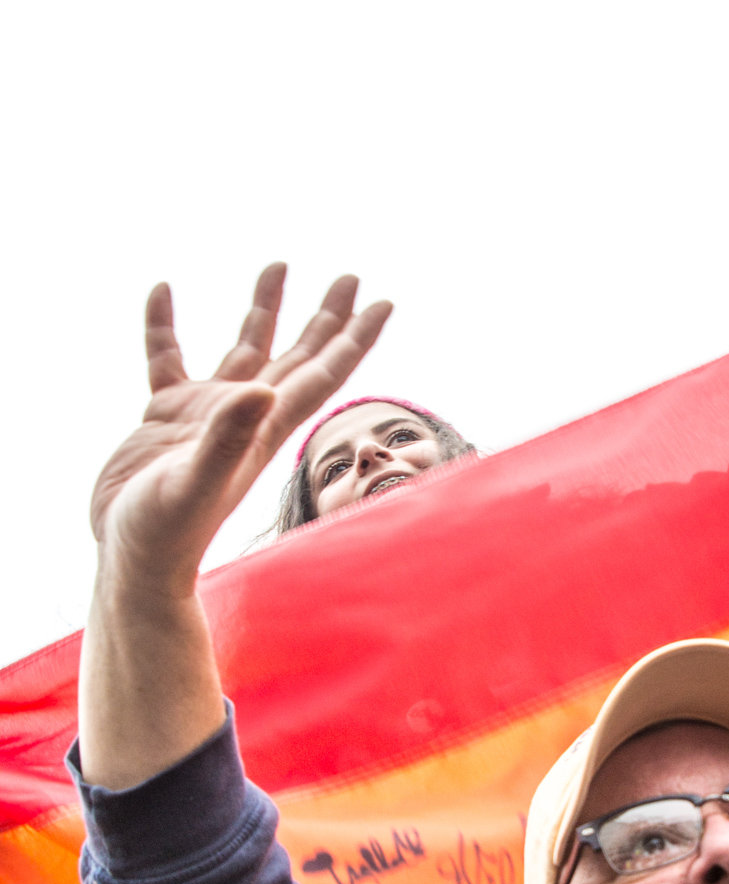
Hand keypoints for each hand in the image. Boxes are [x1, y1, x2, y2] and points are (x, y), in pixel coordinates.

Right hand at [91, 264, 391, 597]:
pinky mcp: (165, 418)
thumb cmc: (166, 533)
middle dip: (326, 317)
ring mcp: (206, 416)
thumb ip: (227, 439)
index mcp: (264, 429)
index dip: (353, 338)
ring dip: (264, 310)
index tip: (382, 300)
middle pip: (299, 356)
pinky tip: (164, 290)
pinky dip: (166, 325)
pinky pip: (168, 358)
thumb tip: (262, 390)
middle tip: (350, 275)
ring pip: (245, 349)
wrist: (133, 561)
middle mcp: (245, 417)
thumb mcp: (195, 483)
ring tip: (278, 265)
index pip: (321, 373)